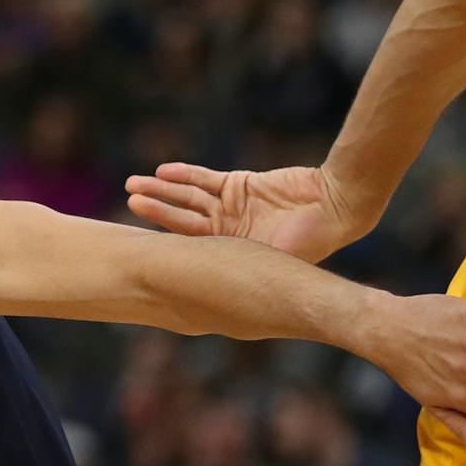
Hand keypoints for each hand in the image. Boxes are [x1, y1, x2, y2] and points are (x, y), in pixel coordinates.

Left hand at [125, 162, 370, 263]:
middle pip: (180, 220)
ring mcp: (230, 206)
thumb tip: (208, 293)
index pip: (188, 248)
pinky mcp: (239, 184)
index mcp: (229, 253)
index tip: (136, 240)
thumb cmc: (310, 239)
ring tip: (133, 183)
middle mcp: (225, 231)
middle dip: (155, 209)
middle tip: (129, 200)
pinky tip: (163, 171)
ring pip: (187, 197)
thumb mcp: (272, 260)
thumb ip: (241, 268)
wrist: (336, 205)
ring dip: (162, 189)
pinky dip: (185, 175)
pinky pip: (205, 178)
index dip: (163, 242)